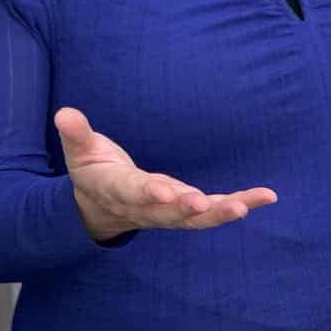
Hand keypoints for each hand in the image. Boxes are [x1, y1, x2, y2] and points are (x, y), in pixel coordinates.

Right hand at [54, 107, 277, 243]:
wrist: (98, 209)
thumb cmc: (94, 172)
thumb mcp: (81, 152)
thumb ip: (76, 134)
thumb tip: (64, 113)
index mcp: (118, 189)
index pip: (134, 192)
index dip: (149, 193)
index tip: (165, 193)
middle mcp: (146, 206)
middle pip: (169, 212)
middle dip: (188, 209)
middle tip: (207, 206)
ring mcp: (168, 212)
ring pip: (196, 218)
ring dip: (222, 212)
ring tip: (250, 204)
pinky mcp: (185, 211)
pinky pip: (213, 211)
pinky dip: (239, 204)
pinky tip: (266, 197)